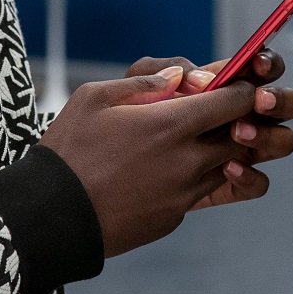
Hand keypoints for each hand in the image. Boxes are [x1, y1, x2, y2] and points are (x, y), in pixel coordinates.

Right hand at [41, 70, 259, 256]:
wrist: (52, 216)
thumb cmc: (68, 150)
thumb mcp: (94, 98)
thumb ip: (143, 83)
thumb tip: (178, 76)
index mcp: (172, 124)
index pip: (235, 101)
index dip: (240, 89)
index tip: (231, 86)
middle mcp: (187, 161)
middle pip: (241, 137)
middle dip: (237, 122)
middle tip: (218, 113)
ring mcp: (184, 194)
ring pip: (225, 167)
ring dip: (217, 152)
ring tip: (187, 141)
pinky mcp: (174, 217)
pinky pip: (199, 192)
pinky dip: (193, 179)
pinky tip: (163, 171)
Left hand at [124, 50, 292, 208]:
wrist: (106, 172)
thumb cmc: (122, 120)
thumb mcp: (134, 85)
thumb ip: (163, 71)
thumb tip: (203, 81)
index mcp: (224, 85)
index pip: (262, 67)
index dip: (266, 63)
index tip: (256, 65)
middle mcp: (241, 115)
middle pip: (286, 103)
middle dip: (280, 100)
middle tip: (259, 101)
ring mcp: (240, 150)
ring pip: (282, 141)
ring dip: (267, 135)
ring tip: (237, 132)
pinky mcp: (230, 184)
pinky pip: (259, 183)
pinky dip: (250, 176)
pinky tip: (227, 168)